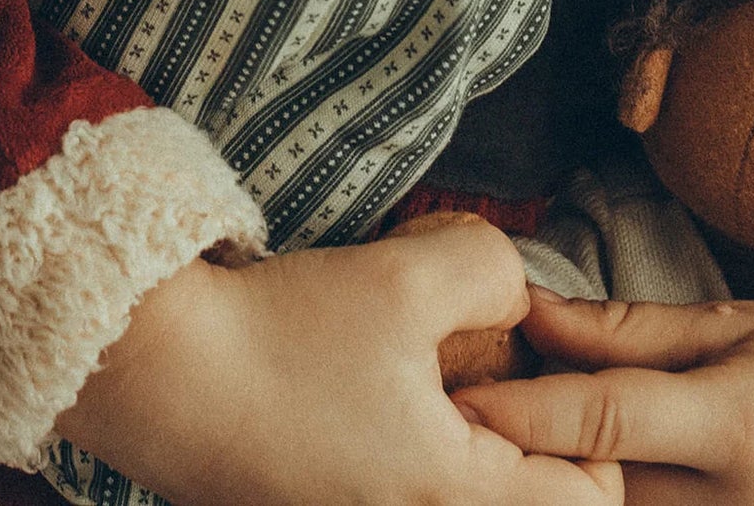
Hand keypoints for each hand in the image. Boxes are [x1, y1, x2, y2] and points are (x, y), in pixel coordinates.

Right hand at [55, 217, 622, 505]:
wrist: (155, 376)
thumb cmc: (279, 335)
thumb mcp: (406, 275)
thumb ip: (493, 272)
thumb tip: (516, 301)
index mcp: (447, 496)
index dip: (598, 438)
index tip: (560, 373)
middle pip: (521, 500)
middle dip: (527, 431)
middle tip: (501, 364)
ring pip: (457, 491)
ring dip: (466, 434)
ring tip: (436, 366)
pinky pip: (400, 489)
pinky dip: (414, 442)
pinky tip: (378, 380)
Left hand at [457, 276, 753, 505]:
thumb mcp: (731, 323)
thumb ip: (624, 330)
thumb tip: (528, 314)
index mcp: (743, 423)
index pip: (604, 421)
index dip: (519, 412)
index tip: (452, 398)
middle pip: (602, 495)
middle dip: (531, 466)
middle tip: (459, 429)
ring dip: (573, 493)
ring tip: (518, 457)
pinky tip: (592, 480)